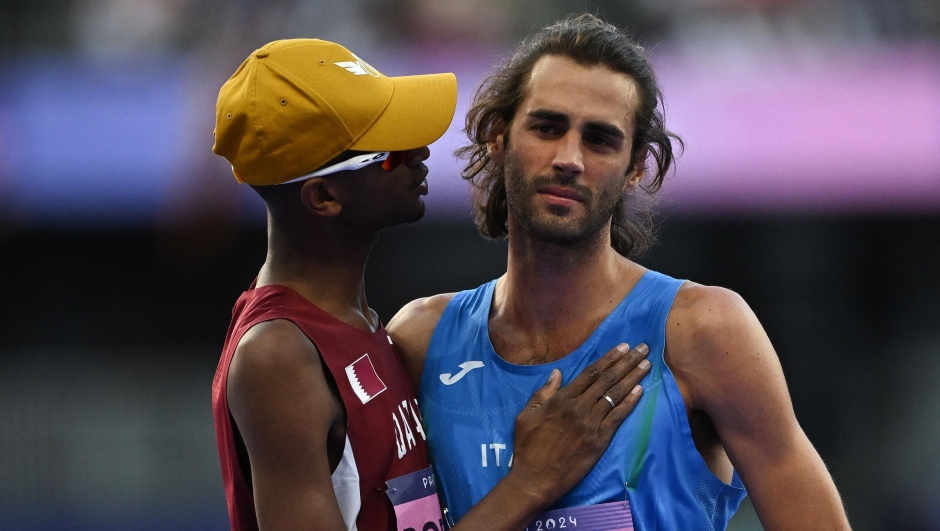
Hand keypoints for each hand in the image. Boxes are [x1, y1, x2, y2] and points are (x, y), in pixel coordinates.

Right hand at [508, 343, 650, 502]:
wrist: (535, 478)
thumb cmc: (527, 447)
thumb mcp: (526, 415)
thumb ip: (543, 393)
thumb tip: (557, 373)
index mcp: (561, 399)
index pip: (590, 373)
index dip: (609, 358)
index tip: (623, 346)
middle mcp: (578, 408)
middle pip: (607, 380)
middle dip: (627, 362)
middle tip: (643, 348)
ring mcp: (590, 424)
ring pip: (615, 395)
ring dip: (633, 378)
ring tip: (646, 365)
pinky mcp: (599, 441)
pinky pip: (617, 418)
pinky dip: (630, 403)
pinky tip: (640, 391)